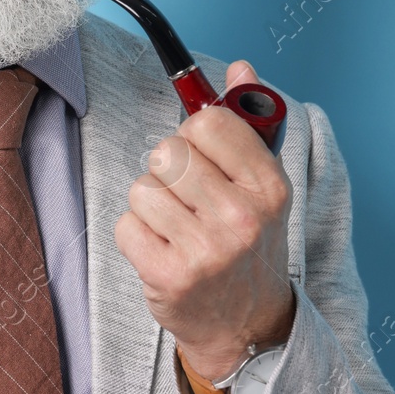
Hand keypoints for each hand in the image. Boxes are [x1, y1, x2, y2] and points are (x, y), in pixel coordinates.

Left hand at [114, 59, 294, 381]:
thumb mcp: (262, 185)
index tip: (203, 157)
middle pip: (167, 152)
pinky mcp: (168, 276)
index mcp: (269, 186)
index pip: (208, 123)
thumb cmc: (249, 245)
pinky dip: (137, 235)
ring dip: (151, 205)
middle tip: (189, 200)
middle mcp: (241, 217)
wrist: (246, 326)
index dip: (194, 135)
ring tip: (177, 229)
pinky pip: (125, 224)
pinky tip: (163, 251)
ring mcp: (205, 250)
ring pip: (142, 187)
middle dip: (169, 171)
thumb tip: (239, 67)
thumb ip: (247, 122)